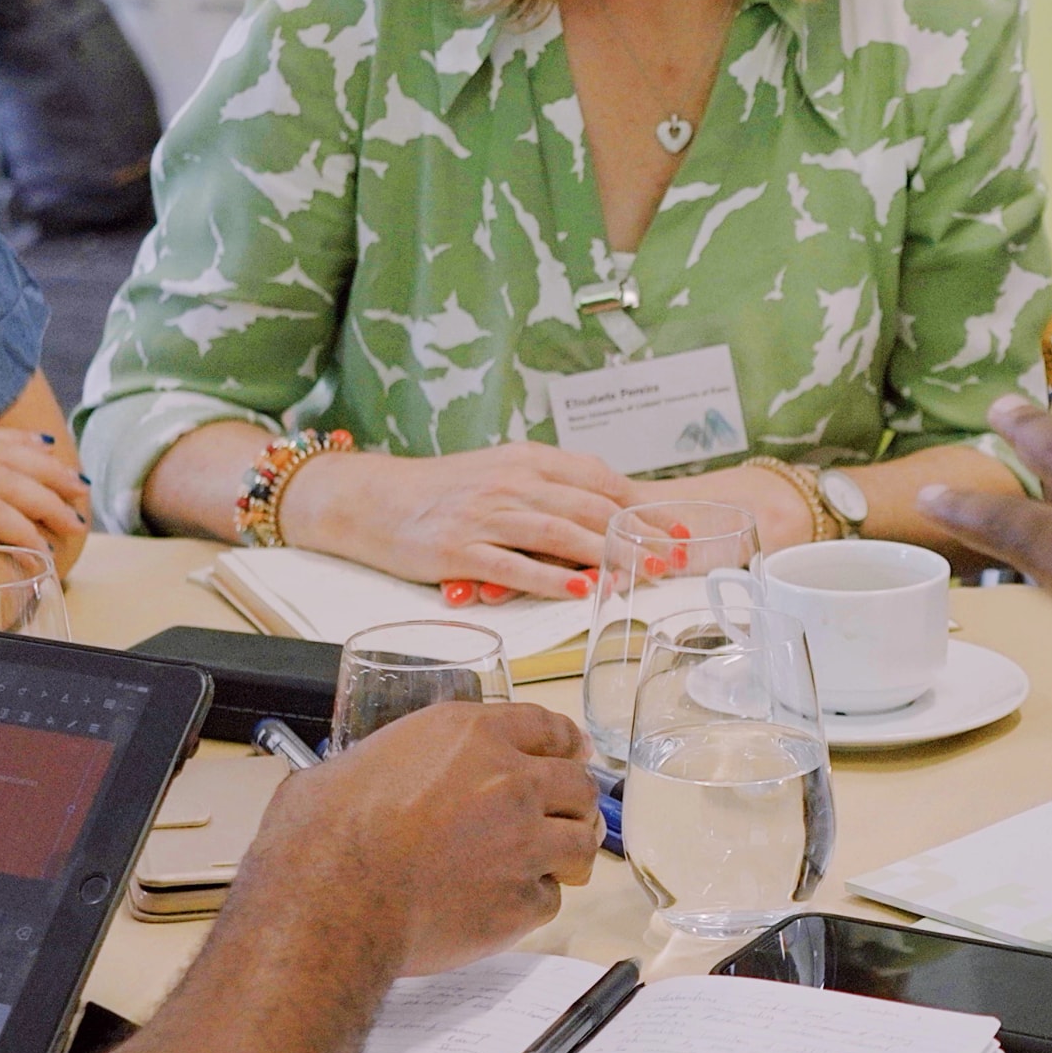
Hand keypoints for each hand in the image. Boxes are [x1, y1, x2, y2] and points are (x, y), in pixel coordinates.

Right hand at [250, 693, 598, 968]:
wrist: (333, 899)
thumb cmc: (326, 833)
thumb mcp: (353, 765)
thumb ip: (388, 763)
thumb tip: (366, 777)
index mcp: (469, 736)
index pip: (546, 726)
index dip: (564, 742)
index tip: (572, 753)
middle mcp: (508, 782)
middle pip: (579, 784)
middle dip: (574, 802)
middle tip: (563, 816)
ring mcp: (523, 843)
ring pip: (582, 843)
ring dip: (569, 852)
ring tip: (554, 864)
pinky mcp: (521, 901)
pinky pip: (549, 899)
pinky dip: (534, 903)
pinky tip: (507, 904)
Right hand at [292, 439, 651, 597]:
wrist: (375, 499)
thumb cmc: (444, 491)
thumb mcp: (500, 472)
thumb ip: (549, 487)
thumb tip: (605, 511)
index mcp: (527, 460)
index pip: (599, 481)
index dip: (643, 506)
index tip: (676, 529)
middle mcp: (511, 483)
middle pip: (588, 509)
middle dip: (638, 535)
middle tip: (671, 559)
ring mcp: (485, 516)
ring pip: (558, 534)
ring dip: (606, 556)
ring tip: (640, 576)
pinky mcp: (460, 550)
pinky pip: (514, 566)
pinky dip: (550, 580)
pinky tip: (579, 592)